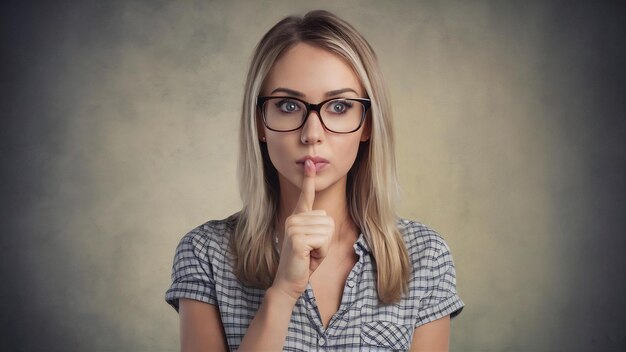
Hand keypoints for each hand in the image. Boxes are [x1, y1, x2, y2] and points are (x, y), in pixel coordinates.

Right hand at [272, 159, 333, 300]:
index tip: (309, 163)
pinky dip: (321, 253)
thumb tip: (325, 217)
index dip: (308, 180)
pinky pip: (324, 241)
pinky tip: (308, 258)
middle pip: (328, 220)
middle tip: (311, 250)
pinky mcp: (297, 238)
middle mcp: (293, 219)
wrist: (289, 282)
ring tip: (309, 254)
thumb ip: (318, 228)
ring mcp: (293, 227)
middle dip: (326, 240)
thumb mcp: (314, 242)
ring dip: (323, 247)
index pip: (305, 196)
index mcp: (297, 218)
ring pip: (328, 231)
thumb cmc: (303, 262)